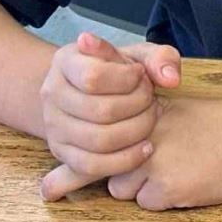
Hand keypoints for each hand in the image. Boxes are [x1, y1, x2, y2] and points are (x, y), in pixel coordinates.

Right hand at [38, 31, 179, 198]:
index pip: (93, 77)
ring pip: (99, 141)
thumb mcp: (140, 55)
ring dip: (136, 132)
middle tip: (150, 100)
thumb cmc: (119, 72)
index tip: (140, 76)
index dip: (127, 79)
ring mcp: (54, 126)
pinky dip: (125, 160)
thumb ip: (160, 59)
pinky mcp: (62, 153)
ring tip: (148, 119)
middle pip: (100, 111)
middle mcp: (51, 93)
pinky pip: (92, 166)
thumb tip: (170, 79)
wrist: (90, 93)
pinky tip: (146, 147)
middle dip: (138, 106)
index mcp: (66, 61)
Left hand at [79, 95, 221, 211]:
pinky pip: (148, 204)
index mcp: (146, 112)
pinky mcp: (169, 187)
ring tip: (181, 172)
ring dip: (143, 188)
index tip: (47, 190)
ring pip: (122, 189)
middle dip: (122, 173)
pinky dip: (167, 199)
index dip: (74, 161)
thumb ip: (148, 121)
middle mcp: (142, 134)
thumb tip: (120, 142)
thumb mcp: (183, 111)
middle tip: (156, 168)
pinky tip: (194, 182)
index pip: (98, 133)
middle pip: (104, 166)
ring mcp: (154, 161)